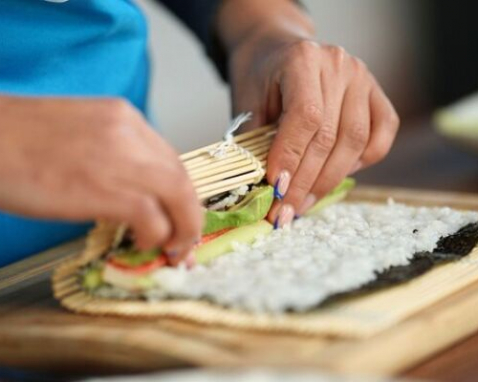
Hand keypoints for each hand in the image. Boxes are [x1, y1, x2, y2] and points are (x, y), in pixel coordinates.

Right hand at [0, 96, 201, 263]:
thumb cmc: (17, 140)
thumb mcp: (79, 135)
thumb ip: (112, 155)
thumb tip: (134, 192)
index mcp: (123, 118)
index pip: (171, 160)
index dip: (182, 195)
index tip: (181, 217)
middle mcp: (129, 133)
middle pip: (182, 179)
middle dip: (191, 216)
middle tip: (185, 242)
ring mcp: (118, 158)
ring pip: (179, 196)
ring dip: (183, 229)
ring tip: (172, 250)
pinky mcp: (101, 188)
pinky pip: (151, 216)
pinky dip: (156, 235)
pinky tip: (142, 243)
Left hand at [219, 0, 399, 226]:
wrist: (275, 49)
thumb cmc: (259, 78)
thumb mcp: (247, 103)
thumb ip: (256, 142)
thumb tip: (265, 191)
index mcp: (302, 60)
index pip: (305, 117)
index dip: (292, 158)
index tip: (276, 190)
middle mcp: (339, 66)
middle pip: (330, 136)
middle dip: (306, 183)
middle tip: (285, 212)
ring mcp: (362, 78)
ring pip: (355, 142)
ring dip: (328, 181)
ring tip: (303, 204)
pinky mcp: (376, 93)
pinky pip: (380, 136)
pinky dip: (362, 162)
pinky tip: (336, 176)